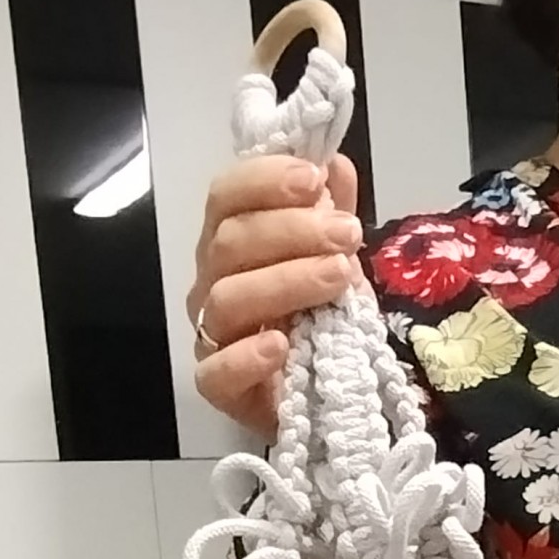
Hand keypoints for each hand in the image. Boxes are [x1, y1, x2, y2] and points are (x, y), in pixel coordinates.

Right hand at [187, 152, 362, 436]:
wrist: (325, 394)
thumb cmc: (320, 318)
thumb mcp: (335, 257)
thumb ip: (332, 212)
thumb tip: (336, 165)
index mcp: (231, 240)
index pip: (226, 196)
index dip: (265, 181)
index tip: (314, 179)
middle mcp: (212, 282)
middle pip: (230, 242)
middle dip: (293, 230)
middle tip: (347, 235)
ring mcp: (211, 335)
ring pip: (229, 298)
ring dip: (287, 281)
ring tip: (339, 277)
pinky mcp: (220, 387)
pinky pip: (218, 372)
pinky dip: (248, 357)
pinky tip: (280, 345)